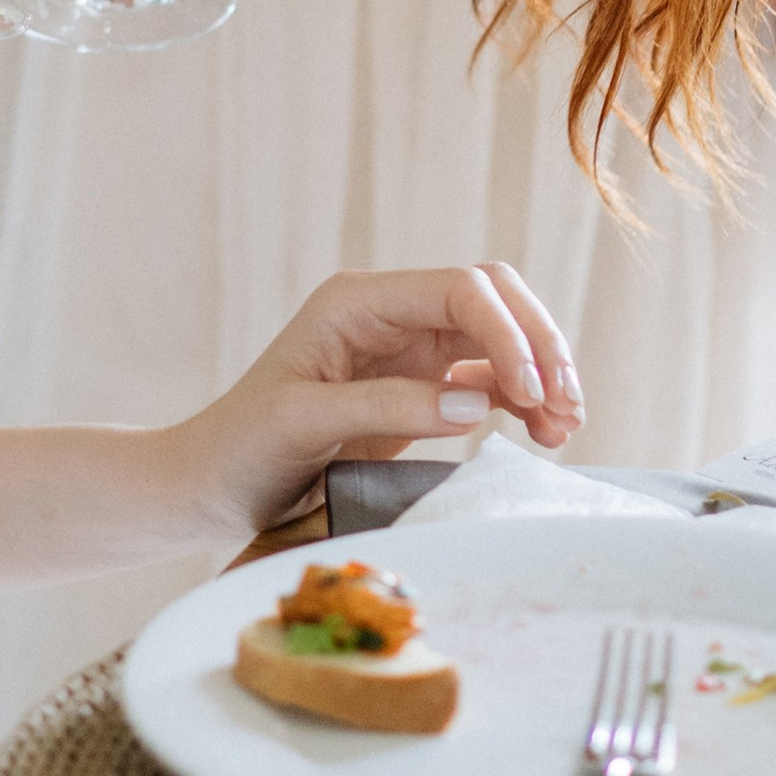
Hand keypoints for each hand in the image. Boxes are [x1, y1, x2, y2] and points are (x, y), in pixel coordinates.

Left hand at [157, 261, 585, 545]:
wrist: (210, 485)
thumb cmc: (241, 448)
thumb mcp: (303, 424)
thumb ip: (388, 406)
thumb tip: (476, 401)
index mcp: (359, 301)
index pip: (459, 290)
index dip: (507, 334)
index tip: (530, 394)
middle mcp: (391, 314)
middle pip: (492, 299)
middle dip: (538, 344)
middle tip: (566, 407)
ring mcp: (409, 350)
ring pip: (500, 336)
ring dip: (541, 373)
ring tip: (566, 429)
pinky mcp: (421, 388)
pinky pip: (489, 379)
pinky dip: (523, 400)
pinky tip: (545, 434)